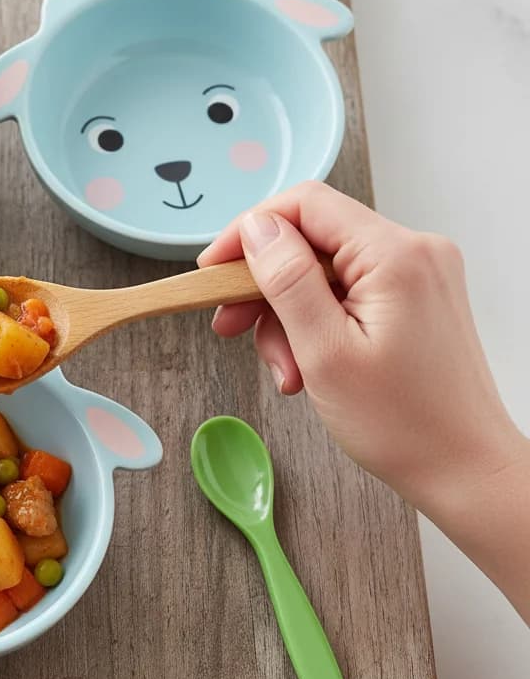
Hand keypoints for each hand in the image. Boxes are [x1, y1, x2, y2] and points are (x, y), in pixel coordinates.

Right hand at [197, 182, 524, 512]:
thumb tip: (256, 227)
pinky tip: (309, 364)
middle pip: (311, 238)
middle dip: (266, 285)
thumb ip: (287, 279)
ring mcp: (417, 273)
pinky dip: (316, 322)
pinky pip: (345, 290)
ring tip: (287, 369)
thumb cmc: (406, 426)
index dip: (249, 230)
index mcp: (396, 255)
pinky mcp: (414, 295)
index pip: (304, 204)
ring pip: (323, 269)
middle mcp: (414, 251)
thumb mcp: (325, 352)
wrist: (466, 473)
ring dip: (289, 314)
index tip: (213, 269)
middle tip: (232, 326)